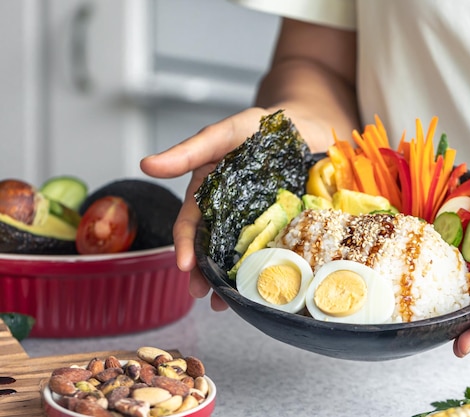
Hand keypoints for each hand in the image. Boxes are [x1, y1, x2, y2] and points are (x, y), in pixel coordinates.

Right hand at [140, 108, 271, 306]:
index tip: (184, 265)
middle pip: (212, 251)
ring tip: (235, 303)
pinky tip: (272, 286)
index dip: (185, 246)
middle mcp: (229, 216)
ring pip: (241, 259)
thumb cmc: (259, 129)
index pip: (190, 226)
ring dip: (235, 282)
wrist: (305, 129)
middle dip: (206, 276)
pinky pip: (275, 253)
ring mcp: (258, 226)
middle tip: (207, 297)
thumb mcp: (225, 134)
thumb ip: (190, 151)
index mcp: (209, 197)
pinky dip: (271, 270)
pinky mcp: (284, 230)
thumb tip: (147, 164)